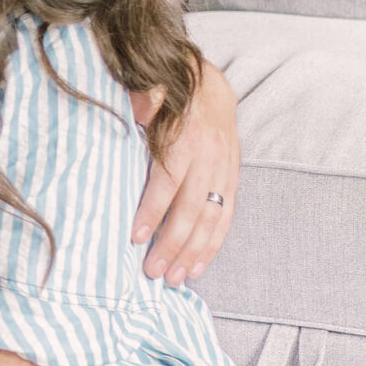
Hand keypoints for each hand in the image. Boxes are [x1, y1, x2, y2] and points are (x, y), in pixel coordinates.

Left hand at [131, 58, 239, 288]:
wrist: (210, 87)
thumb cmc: (168, 97)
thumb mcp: (152, 93)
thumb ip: (143, 102)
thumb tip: (132, 109)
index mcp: (185, 138)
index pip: (168, 180)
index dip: (153, 210)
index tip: (136, 237)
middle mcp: (208, 158)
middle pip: (191, 208)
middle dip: (172, 243)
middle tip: (153, 272)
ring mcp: (224, 171)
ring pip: (211, 219)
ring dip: (193, 252)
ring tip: (175, 278)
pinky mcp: (232, 179)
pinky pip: (226, 217)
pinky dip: (213, 244)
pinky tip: (198, 266)